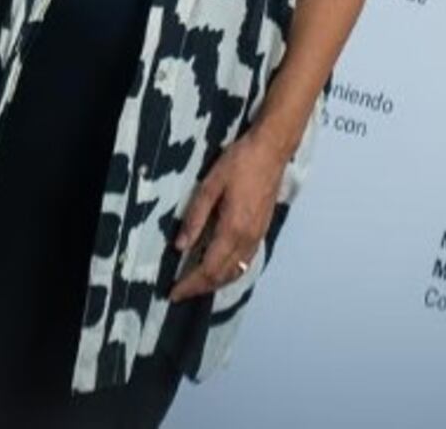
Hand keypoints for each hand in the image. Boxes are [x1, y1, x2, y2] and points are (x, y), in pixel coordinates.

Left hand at [168, 131, 290, 300]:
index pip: (209, 268)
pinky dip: (230, 272)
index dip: (191, 284)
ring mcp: (258, 237)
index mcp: (232, 230)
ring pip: (237, 272)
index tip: (173, 293)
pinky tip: (219, 269)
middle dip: (201, 288)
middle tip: (180, 293)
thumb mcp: (209, 186)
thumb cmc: (239, 163)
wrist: (272, 151)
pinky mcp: (262, 231)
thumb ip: (195, 217)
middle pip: (223, 275)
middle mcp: (247, 240)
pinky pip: (246, 262)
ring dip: (216, 283)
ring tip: (196, 284)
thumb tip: (180, 247)